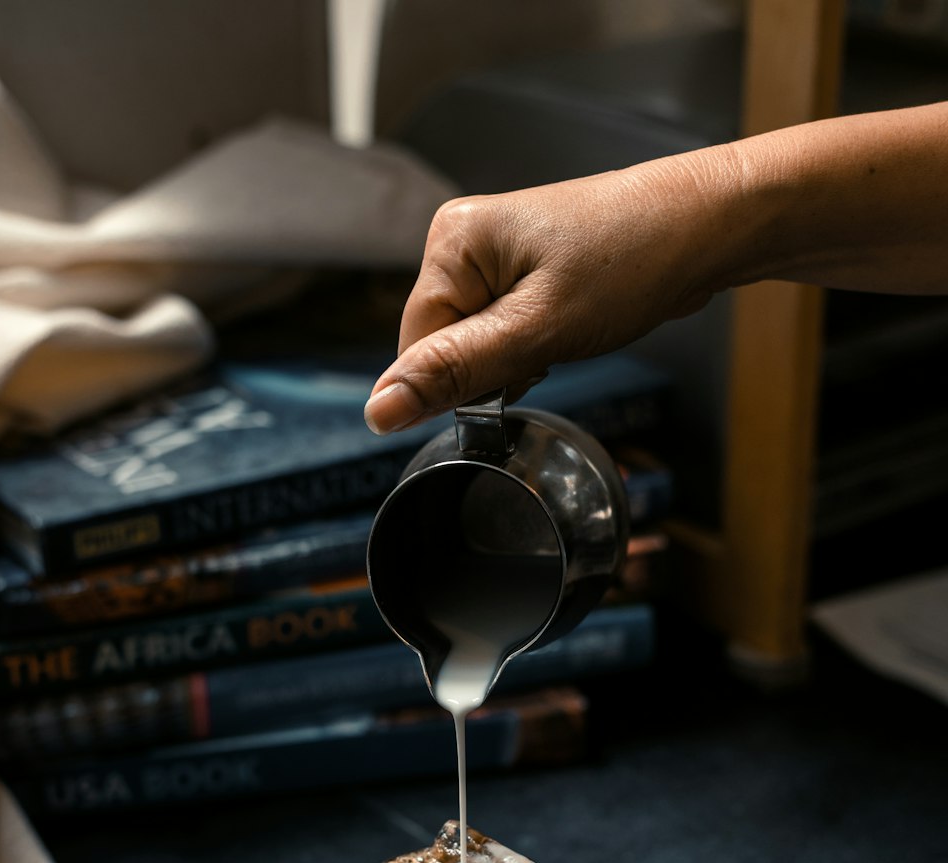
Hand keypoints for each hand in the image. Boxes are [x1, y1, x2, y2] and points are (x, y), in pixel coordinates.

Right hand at [364, 152, 734, 433]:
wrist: (705, 229)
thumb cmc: (632, 262)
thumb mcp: (537, 332)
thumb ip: (454, 373)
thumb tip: (378, 412)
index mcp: (451, 243)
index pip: (414, 348)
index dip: (460, 380)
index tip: (516, 370)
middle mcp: (461, 243)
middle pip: (442, 347)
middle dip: (490, 368)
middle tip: (548, 347)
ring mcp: (493, 257)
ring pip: (475, 347)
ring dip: (515, 361)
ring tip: (564, 331)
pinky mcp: (522, 273)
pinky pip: (503, 335)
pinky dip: (532, 349)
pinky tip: (567, 330)